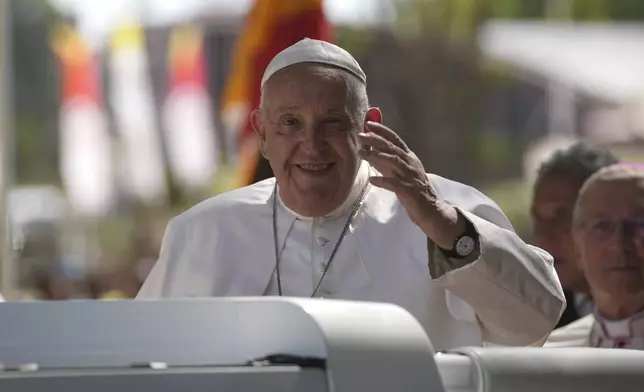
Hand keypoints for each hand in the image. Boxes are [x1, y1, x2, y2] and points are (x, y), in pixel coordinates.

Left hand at [358, 121, 465, 248]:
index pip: (395, 140)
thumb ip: (386, 163)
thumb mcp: (400, 172)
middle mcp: (410, 164)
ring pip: (393, 161)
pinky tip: (372, 180)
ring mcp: (411, 176)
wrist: (432, 209)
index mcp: (409, 158)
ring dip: (376, 156)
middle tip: (361, 135)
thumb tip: (370, 152)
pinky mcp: (409, 191)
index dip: (382, 130)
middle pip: (392, 147)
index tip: (368, 123)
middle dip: (376, 140)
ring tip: (361, 153)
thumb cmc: (414, 190)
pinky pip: (394, 184)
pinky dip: (383, 181)